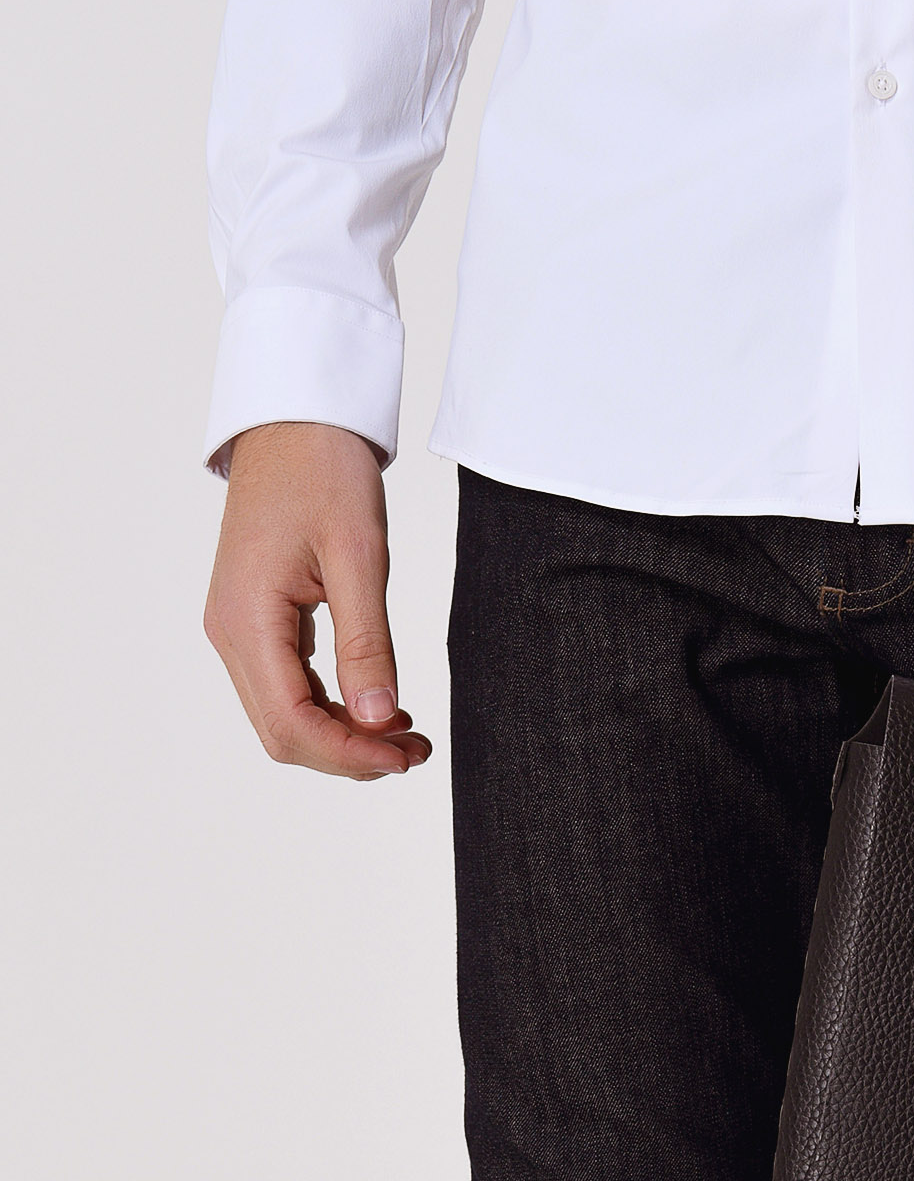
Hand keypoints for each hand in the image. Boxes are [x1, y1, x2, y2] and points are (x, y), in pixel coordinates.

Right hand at [204, 421, 430, 778]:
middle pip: (284, 734)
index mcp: (247, 618)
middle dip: (351, 755)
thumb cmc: (323, 471)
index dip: (350, 754)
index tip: (406, 757)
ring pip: (285, 718)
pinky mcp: (253, 622)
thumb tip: (378, 721)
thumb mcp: (359, 556)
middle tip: (416, 751)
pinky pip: (288, 689)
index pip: (292, 723)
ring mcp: (237, 629)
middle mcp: (230, 632)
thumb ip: (367, 643)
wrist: (293, 422)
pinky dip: (333, 709)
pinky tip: (380, 706)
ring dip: (345, 737)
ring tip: (408, 734)